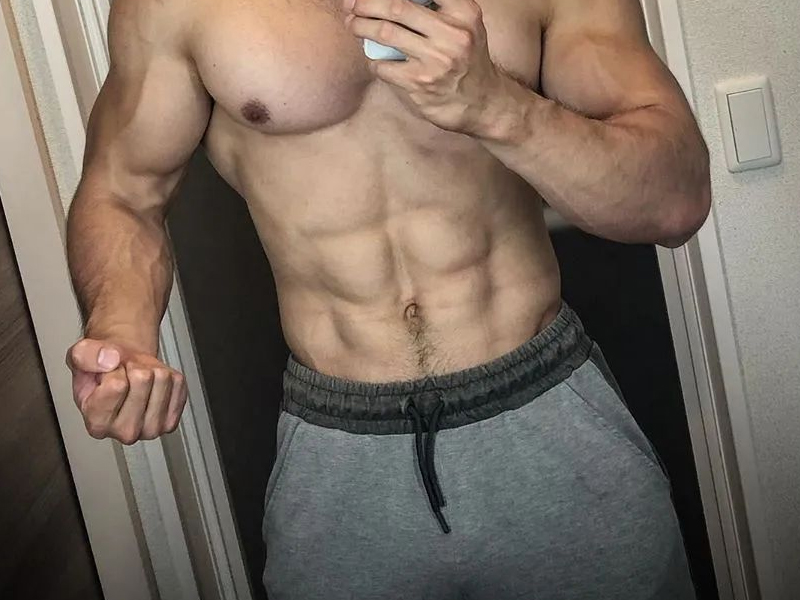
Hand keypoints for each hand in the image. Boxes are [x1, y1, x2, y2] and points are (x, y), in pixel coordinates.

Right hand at [66, 338, 187, 444]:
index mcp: (97, 423)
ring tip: (136, 378)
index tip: (107, 374)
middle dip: (133, 368)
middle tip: (123, 374)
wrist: (121, 372)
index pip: (117, 384)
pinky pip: (177, 382)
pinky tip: (151, 384)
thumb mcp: (81, 355)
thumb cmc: (100, 371)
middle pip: (142, 379)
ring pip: (162, 378)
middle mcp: (125, 432)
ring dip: (150, 370)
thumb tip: (110, 360)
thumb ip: (86, 355)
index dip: (113, 369)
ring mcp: (151, 428)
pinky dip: (166, 374)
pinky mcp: (172, 420)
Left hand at [344, 0, 503, 133]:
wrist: (483, 103)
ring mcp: (435, 60)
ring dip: (361, 26)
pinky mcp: (419, 83)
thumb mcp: (466, 25)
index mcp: (464, 12)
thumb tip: (390, 1)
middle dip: (366, 2)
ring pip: (385, 33)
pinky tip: (374, 59)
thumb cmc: (467, 59)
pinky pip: (383, 65)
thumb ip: (440, 6)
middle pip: (397, 6)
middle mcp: (452, 34)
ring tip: (352, 23)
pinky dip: (373, 60)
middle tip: (351, 3)